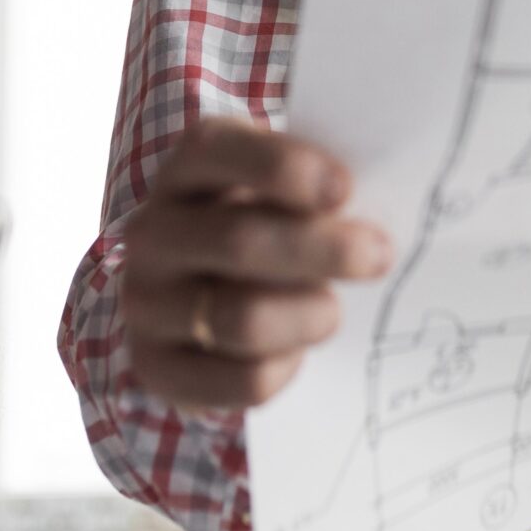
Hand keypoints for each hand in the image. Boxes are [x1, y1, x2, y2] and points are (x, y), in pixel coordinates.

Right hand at [119, 119, 392, 409]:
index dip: (283, 168)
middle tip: (378, 256)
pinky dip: (285, 368)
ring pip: (240, 318)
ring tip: (332, 311)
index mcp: (185, 172)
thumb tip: (383, 212)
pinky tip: (295, 351)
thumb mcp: (279, 193)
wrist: (199, 298)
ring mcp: (146, 304)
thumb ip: (317, 191)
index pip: (215, 151)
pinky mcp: (158, 368)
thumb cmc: (265, 227)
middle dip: (322, 250)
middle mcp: (153, 233)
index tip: (345, 190)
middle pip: (239, 242)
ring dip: (308, 315)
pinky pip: (240, 379)